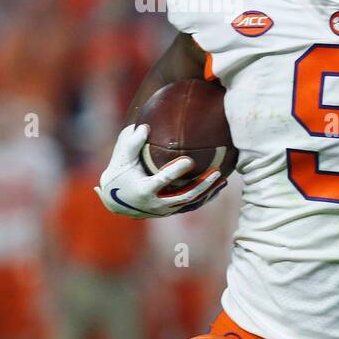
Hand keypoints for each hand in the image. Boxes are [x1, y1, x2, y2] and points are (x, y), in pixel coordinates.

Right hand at [94, 123, 223, 218]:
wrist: (114, 200)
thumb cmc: (119, 173)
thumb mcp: (122, 158)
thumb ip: (132, 142)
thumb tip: (146, 126)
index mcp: (144, 190)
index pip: (163, 181)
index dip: (176, 171)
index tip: (190, 160)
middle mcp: (155, 204)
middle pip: (184, 196)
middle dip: (202, 185)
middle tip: (217, 171)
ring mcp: (164, 210)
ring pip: (191, 202)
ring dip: (208, 191)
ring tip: (223, 179)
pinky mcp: (170, 212)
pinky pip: (191, 206)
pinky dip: (204, 198)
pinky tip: (218, 187)